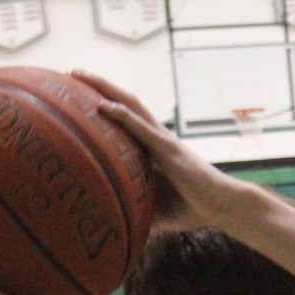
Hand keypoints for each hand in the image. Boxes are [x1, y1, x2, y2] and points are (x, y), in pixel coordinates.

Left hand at [71, 70, 237, 230]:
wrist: (223, 206)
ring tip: (79, 74)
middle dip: (98, 86)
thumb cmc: (195, 208)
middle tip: (71, 73)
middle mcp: (157, 138)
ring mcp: (163, 141)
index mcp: (154, 150)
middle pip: (124, 104)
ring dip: (105, 89)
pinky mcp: (169, 151)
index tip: (77, 96)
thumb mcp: (157, 209)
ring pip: (130, 107)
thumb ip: (137, 207)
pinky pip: (142, 129)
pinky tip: (104, 106)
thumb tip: (115, 220)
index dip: (104, 105)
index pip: (126, 120)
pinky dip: (123, 117)